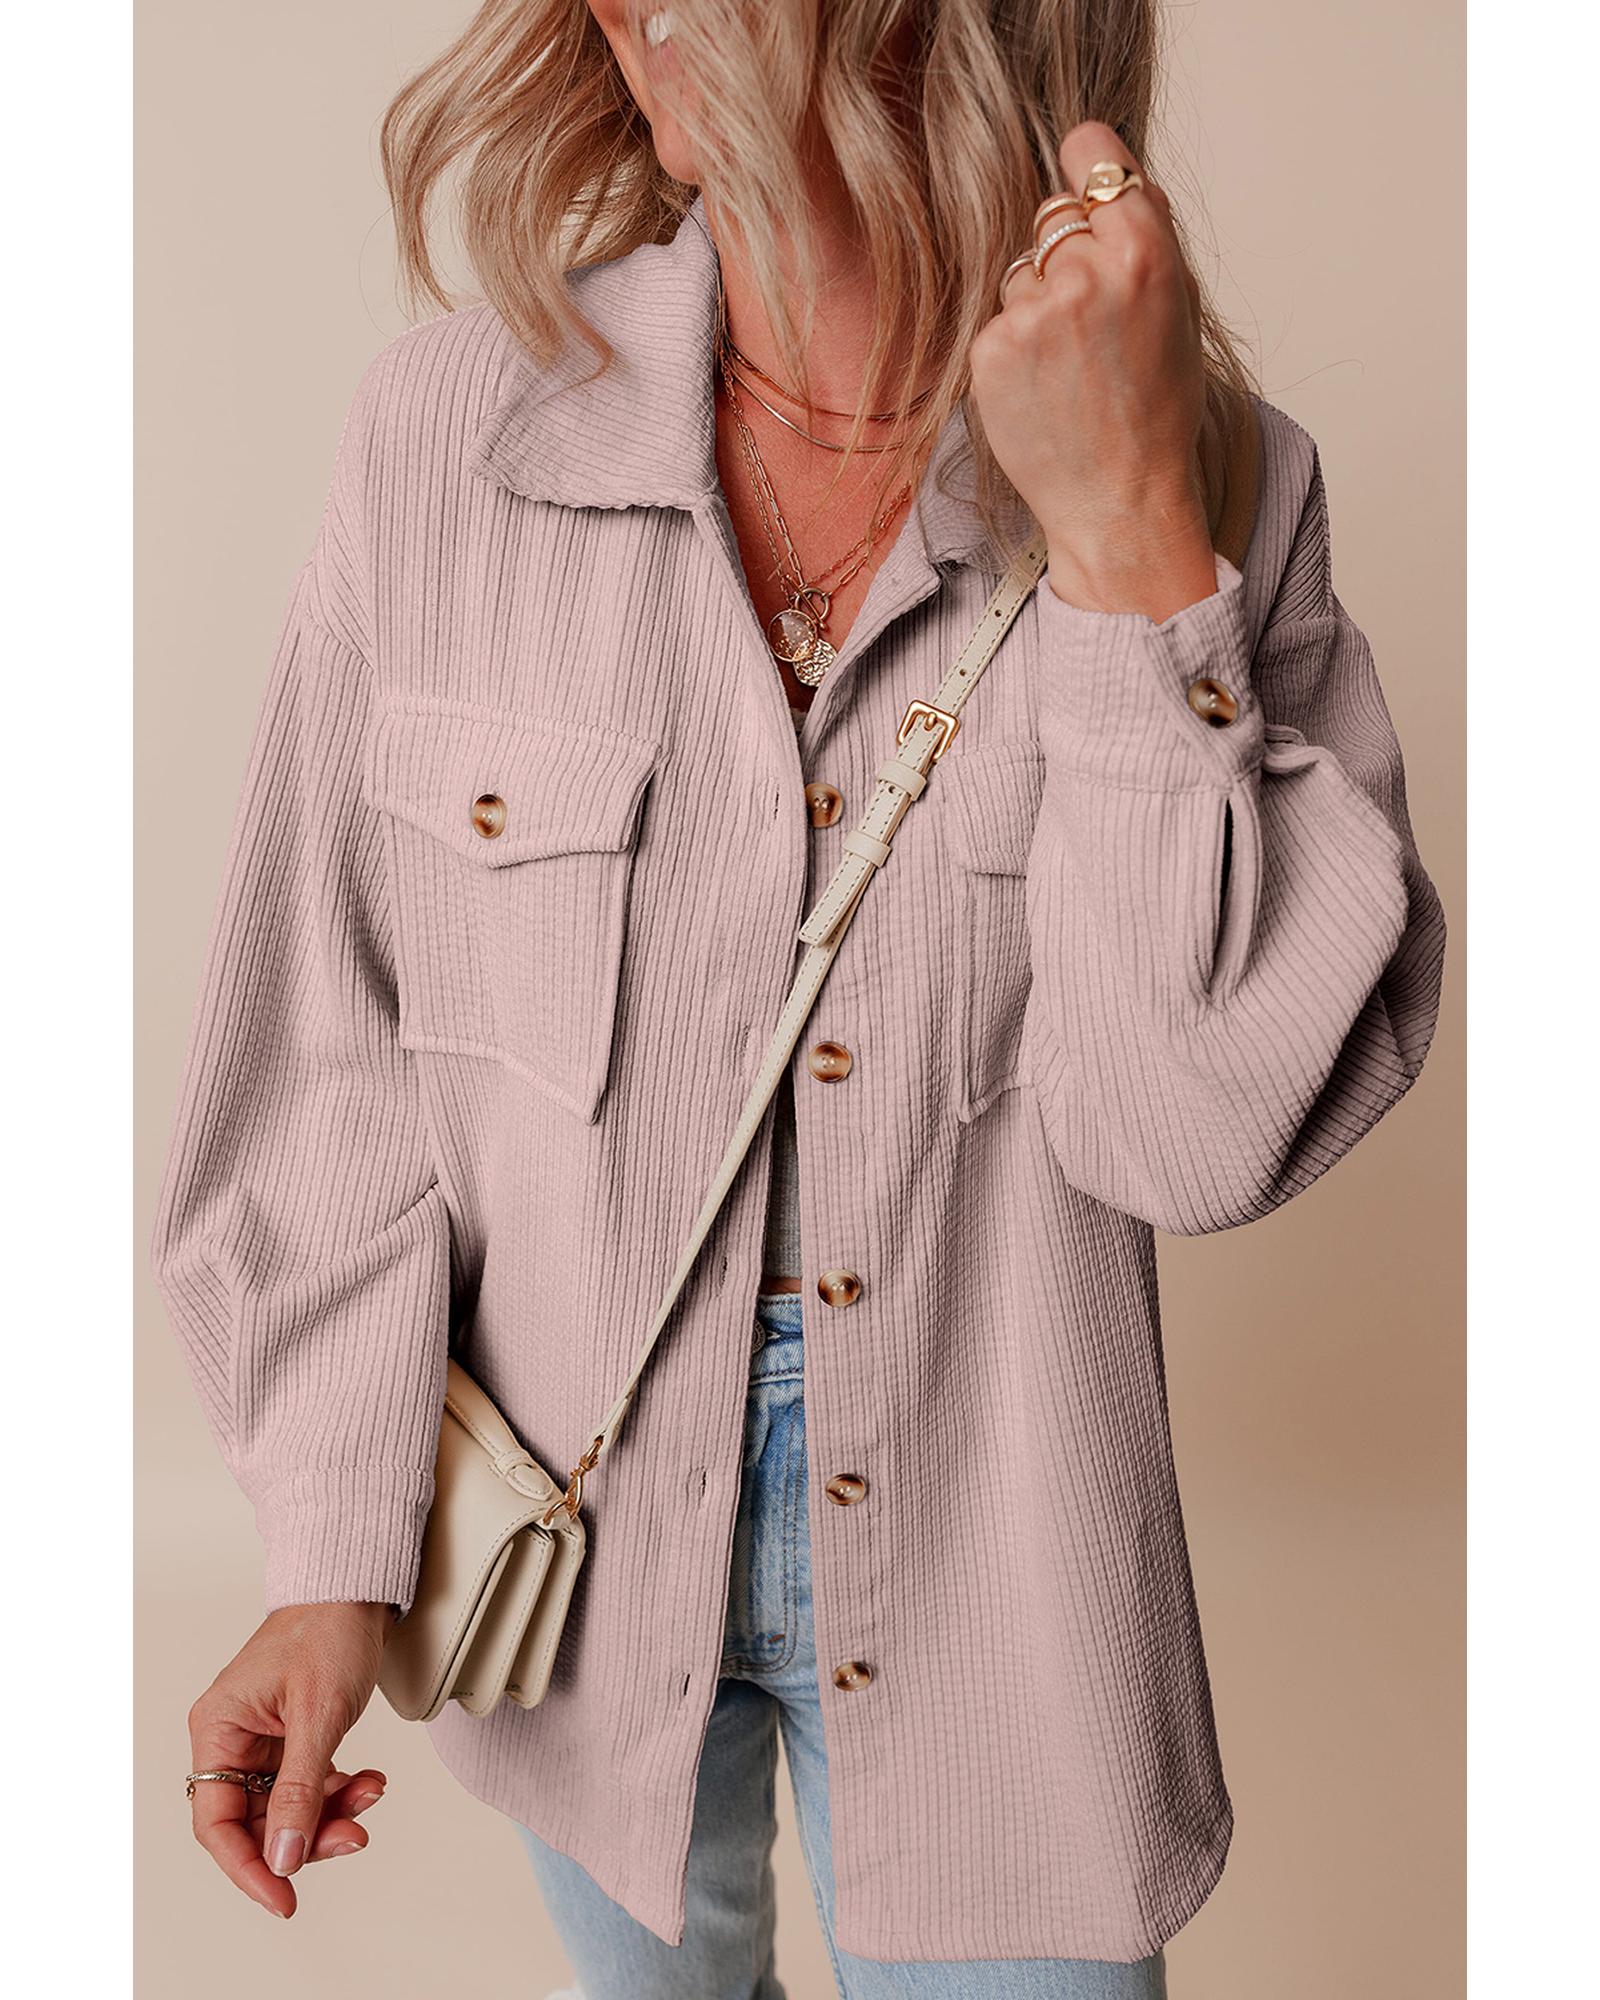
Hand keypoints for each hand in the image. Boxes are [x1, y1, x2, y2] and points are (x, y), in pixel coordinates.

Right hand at [186, 1599, 397, 1918]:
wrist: (357, 1588)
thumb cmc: (328, 1631)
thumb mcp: (318, 1716)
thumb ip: (299, 1792)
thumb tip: (283, 1858)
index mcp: (218, 1728)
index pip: (217, 1822)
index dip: (248, 1868)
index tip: (284, 1898)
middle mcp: (232, 1737)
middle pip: (255, 1820)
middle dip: (307, 1835)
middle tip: (354, 1837)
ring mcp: (262, 1737)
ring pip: (287, 1806)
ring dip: (331, 1812)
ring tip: (371, 1794)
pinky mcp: (292, 1735)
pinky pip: (308, 1783)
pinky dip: (339, 1789)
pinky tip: (370, 1781)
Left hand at [969, 121, 1218, 622]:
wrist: (1121, 499)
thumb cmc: (1157, 406)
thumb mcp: (1179, 306)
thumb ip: (1145, 231)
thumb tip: (1103, 161)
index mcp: (1145, 250)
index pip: (1091, 152)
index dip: (1088, 174)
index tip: (1087, 194)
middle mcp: (1086, 272)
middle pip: (1053, 216)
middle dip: (1069, 255)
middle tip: (1094, 324)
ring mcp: (1033, 313)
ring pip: (1022, 274)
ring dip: (1039, 308)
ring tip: (1071, 368)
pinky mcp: (991, 351)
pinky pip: (998, 322)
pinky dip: (1014, 350)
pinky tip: (1043, 390)